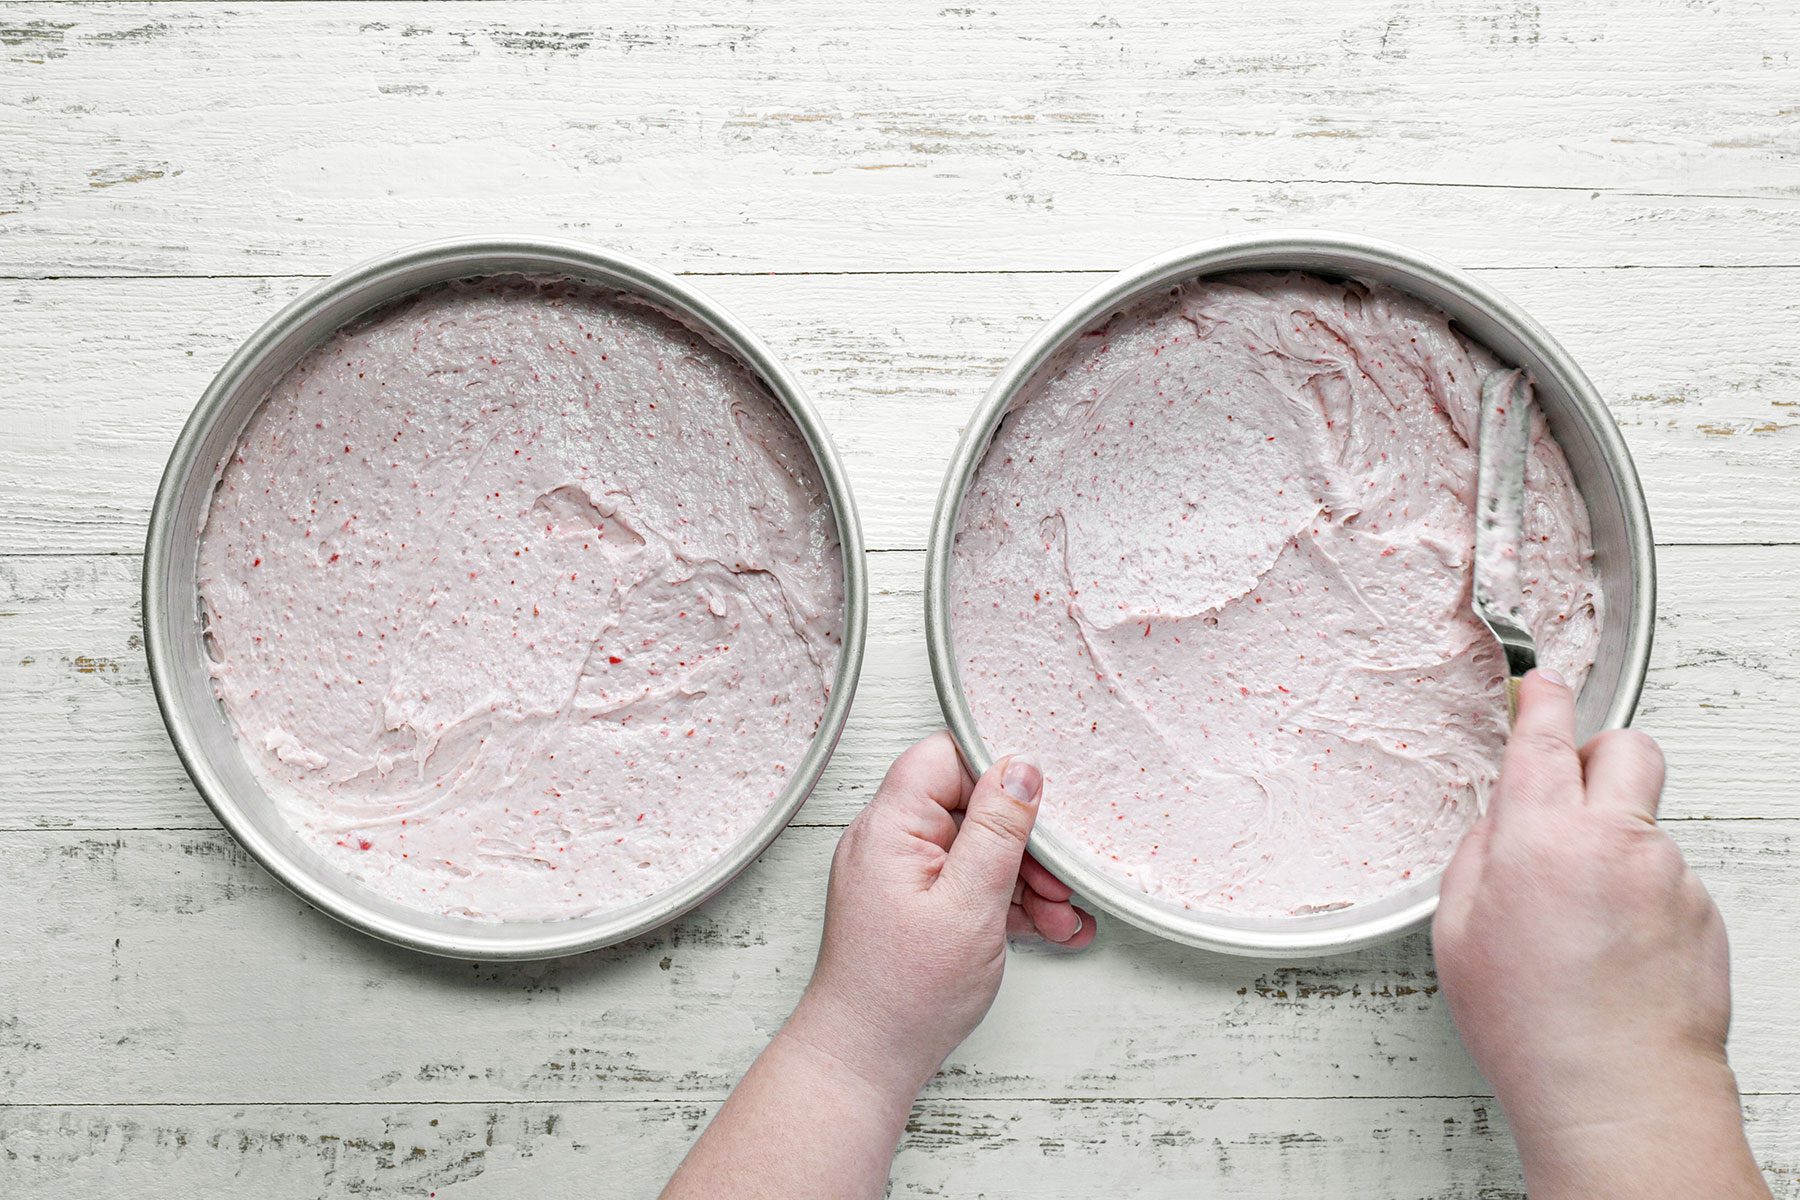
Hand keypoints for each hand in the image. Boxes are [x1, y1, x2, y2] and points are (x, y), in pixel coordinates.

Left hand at [789, 731, 1096, 1097]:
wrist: (865, 1060)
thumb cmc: (904, 993)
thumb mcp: (970, 903)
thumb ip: (998, 831)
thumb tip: (1021, 769)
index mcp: (890, 827)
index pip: (943, 758)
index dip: (996, 775)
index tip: (1040, 806)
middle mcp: (888, 842)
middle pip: (969, 807)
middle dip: (1024, 845)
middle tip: (1061, 884)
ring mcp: (901, 874)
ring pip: (976, 850)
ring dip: (1026, 881)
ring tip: (1062, 919)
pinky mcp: (914, 904)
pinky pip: (967, 883)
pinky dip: (1006, 903)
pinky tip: (1045, 928)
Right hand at [1433, 670, 1767, 1197]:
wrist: (1620, 1092)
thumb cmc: (1534, 1025)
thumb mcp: (1458, 933)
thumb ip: (1477, 859)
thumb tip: (1500, 827)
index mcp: (1542, 836)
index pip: (1545, 736)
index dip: (1541, 698)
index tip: (1538, 685)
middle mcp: (1615, 842)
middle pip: (1627, 749)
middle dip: (1599, 753)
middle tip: (1571, 788)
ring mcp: (1669, 876)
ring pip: (1645, 823)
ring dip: (1616, 845)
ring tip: (1581, 918)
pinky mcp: (1703, 914)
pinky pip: (1667, 879)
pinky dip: (1640, 897)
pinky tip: (1612, 948)